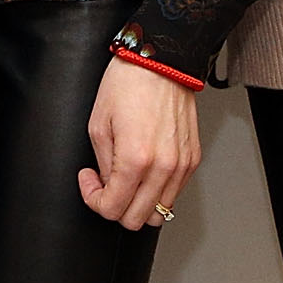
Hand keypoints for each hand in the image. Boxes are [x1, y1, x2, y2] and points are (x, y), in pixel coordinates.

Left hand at [75, 55, 201, 229]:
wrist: (161, 62)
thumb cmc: (128, 84)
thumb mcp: (98, 125)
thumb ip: (103, 165)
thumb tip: (107, 185)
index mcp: (136, 159)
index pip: (113, 209)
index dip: (94, 199)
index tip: (89, 182)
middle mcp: (164, 167)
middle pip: (138, 220)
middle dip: (115, 207)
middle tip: (104, 183)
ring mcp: (182, 165)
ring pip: (159, 213)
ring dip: (138, 203)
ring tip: (125, 179)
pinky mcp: (192, 159)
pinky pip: (174, 193)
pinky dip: (156, 191)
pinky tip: (144, 171)